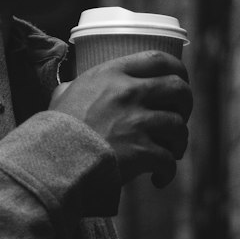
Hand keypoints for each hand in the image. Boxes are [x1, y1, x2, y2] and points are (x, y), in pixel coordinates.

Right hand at [49, 49, 192, 186]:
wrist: (52, 161)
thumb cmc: (55, 130)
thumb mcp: (62, 97)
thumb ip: (72, 88)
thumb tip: (70, 88)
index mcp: (112, 74)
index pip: (159, 59)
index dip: (178, 69)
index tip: (181, 81)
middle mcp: (129, 92)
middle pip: (179, 89)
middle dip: (186, 105)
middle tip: (179, 119)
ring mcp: (138, 121)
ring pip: (179, 126)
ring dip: (178, 142)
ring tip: (169, 153)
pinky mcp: (142, 151)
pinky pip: (169, 160)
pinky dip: (168, 172)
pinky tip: (159, 179)